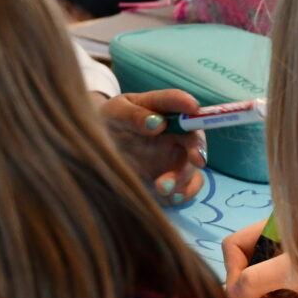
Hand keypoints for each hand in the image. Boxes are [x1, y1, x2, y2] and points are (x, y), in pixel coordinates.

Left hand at [98, 89, 207, 206]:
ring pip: (191, 164)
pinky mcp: (173, 174)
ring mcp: (175, 153)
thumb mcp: (113, 113)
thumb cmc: (109, 121)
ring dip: (183, 176)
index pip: (174, 100)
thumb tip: (157, 123)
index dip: (185, 102)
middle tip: (196, 160)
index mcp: (158, 107)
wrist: (101, 146)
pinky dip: (185, 191)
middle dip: (197, 148)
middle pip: (193, 136)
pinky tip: (172, 197)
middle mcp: (173, 130)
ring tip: (162, 188)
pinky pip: (188, 184)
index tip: (191, 107)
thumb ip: (132, 116)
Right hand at [221, 219, 297, 297]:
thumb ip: (254, 280)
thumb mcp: (290, 272)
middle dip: (248, 291)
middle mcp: (279, 249)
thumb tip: (230, 295)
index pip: (235, 246)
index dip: (232, 270)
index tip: (242, 294)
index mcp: (274, 232)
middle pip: (245, 269)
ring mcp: (291, 270)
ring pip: (259, 287)